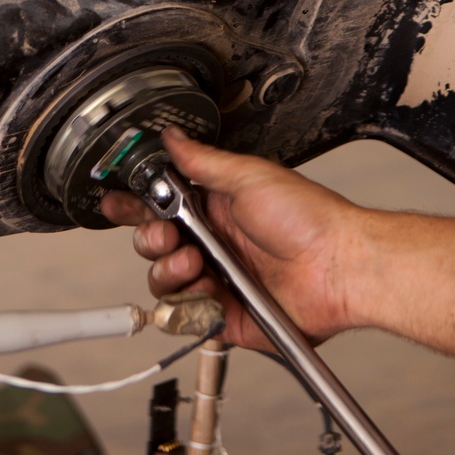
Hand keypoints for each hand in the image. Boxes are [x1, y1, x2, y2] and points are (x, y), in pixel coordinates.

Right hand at [101, 127, 362, 350]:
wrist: (339, 268)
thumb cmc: (309, 219)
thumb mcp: (249, 177)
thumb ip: (202, 161)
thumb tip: (173, 137)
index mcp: (216, 207)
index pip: (161, 205)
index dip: (134, 204)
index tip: (115, 203)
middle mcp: (213, 243)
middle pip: (153, 245)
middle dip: (150, 240)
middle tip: (167, 235)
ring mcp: (218, 280)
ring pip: (164, 282)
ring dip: (170, 271)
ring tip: (196, 264)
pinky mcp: (224, 315)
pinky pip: (185, 317)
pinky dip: (188, 305)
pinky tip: (208, 290)